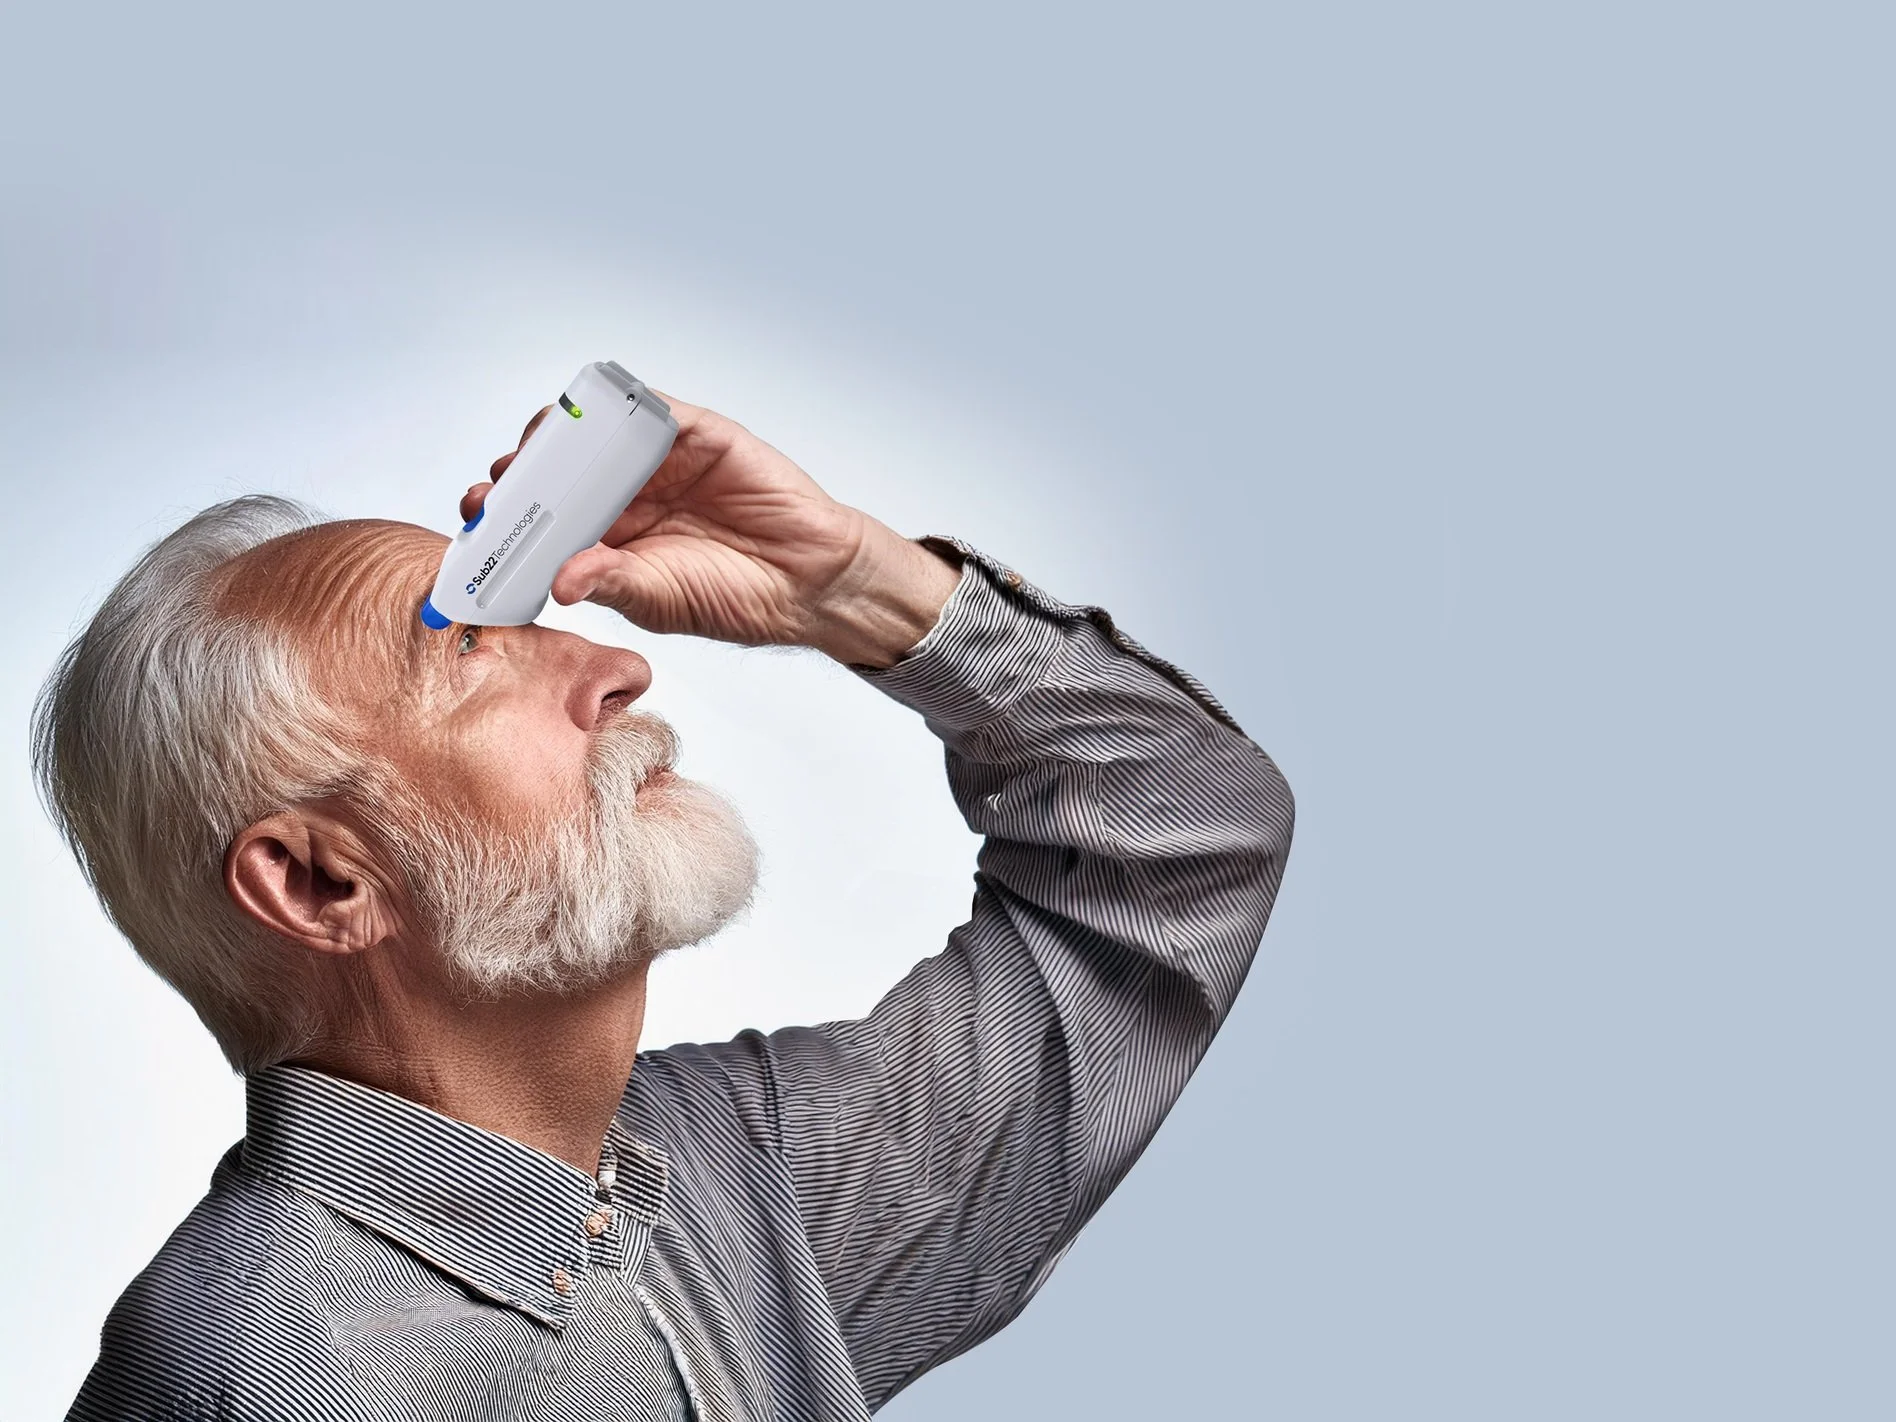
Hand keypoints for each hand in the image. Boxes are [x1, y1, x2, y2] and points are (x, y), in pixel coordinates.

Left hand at [460, 393, 961, 667]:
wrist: (808, 581)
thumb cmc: (735, 597)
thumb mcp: (658, 599)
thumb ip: (611, 583)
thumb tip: (560, 582)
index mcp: (607, 539)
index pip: (542, 518)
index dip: (507, 515)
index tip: (477, 519)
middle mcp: (624, 496)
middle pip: (555, 468)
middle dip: (521, 472)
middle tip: (498, 485)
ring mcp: (658, 463)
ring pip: (592, 433)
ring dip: (557, 434)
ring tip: (534, 448)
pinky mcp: (697, 436)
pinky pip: (651, 411)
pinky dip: (622, 406)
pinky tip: (594, 416)